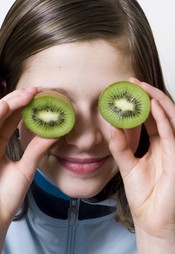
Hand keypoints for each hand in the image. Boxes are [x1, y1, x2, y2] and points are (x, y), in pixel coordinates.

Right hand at [0, 88, 57, 239]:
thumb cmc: (6, 196)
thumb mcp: (26, 168)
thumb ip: (37, 149)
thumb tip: (57, 131)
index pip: (9, 118)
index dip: (22, 105)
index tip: (39, 94)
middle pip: (0, 114)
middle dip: (16, 99)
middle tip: (35, 90)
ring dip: (7, 103)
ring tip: (25, 95)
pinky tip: (5, 108)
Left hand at [106, 78, 174, 252]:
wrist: (153, 222)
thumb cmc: (145, 196)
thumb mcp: (127, 165)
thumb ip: (120, 145)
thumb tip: (111, 124)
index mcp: (162, 144)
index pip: (155, 116)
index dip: (144, 100)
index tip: (127, 87)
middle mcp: (172, 144)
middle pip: (167, 112)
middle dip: (151, 94)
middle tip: (133, 81)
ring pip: (173, 118)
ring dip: (159, 100)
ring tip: (143, 88)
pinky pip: (172, 135)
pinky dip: (164, 119)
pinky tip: (153, 107)